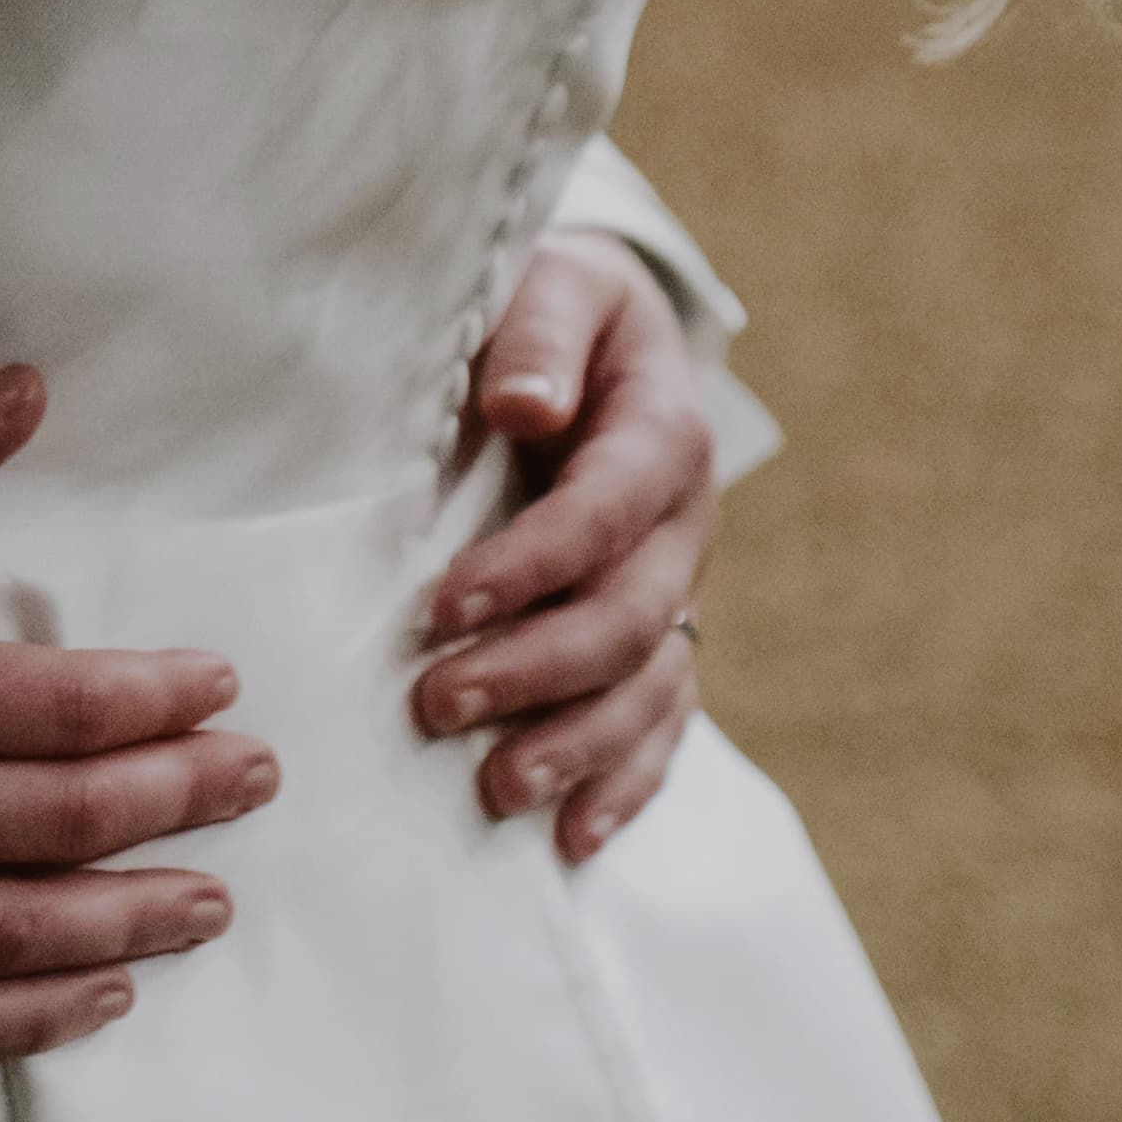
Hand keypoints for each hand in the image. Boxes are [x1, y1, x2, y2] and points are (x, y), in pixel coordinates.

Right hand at [0, 367, 281, 1065]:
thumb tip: (25, 394)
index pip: (54, 709)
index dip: (156, 706)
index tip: (220, 696)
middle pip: (59, 826)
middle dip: (176, 805)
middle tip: (253, 788)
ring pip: (9, 940)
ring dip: (125, 924)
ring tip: (205, 909)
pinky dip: (17, 1024)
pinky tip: (86, 1005)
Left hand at [411, 239, 717, 864]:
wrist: (603, 334)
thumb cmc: (554, 310)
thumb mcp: (553, 285)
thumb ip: (540, 335)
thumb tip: (525, 402)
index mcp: (661, 435)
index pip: (604, 514)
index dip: (529, 566)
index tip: (441, 606)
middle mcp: (685, 526)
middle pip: (627, 617)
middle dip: (535, 671)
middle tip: (436, 705)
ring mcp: (679, 589)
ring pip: (650, 686)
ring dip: (579, 746)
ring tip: (499, 791)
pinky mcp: (660, 634)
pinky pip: (662, 719)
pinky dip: (627, 782)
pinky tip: (575, 836)